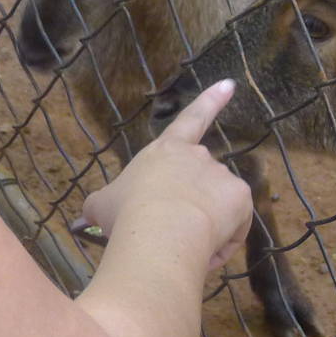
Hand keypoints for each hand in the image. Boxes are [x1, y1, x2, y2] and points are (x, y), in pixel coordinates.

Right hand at [80, 81, 252, 270]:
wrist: (158, 233)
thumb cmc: (126, 213)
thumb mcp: (101, 205)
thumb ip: (104, 202)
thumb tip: (93, 210)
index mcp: (166, 150)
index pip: (191, 119)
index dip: (210, 102)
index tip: (229, 84)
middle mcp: (199, 156)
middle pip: (201, 182)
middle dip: (191, 206)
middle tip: (169, 231)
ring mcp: (223, 175)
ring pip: (217, 210)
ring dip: (204, 229)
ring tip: (180, 245)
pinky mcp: (241, 198)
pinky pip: (234, 228)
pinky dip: (221, 244)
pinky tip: (202, 252)